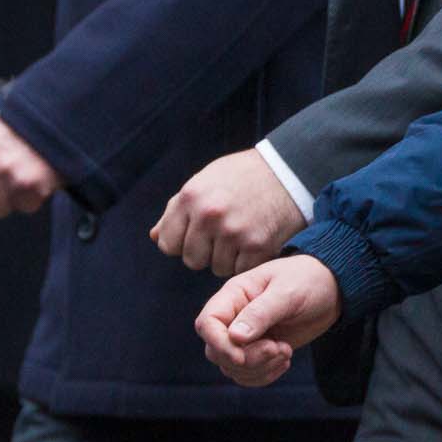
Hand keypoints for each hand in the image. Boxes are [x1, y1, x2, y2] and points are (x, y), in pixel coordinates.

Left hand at [152, 148, 306, 275]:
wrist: (285, 172)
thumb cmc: (238, 177)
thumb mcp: (202, 183)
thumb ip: (176, 210)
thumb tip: (155, 238)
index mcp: (190, 198)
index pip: (168, 244)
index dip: (180, 243)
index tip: (193, 237)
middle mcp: (209, 216)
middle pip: (192, 260)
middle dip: (203, 253)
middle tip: (219, 237)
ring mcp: (234, 232)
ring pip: (218, 268)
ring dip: (226, 258)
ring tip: (238, 236)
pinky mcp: (259, 245)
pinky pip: (241, 270)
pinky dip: (246, 262)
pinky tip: (252, 243)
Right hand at [195, 255, 342, 386]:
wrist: (330, 289)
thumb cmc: (306, 281)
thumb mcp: (286, 293)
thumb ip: (259, 313)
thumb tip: (235, 337)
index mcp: (232, 296)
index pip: (207, 324)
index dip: (219, 344)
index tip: (242, 356)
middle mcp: (233, 318)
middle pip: (216, 351)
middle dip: (247, 360)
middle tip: (279, 348)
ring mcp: (245, 337)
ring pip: (231, 367)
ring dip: (259, 368)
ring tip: (286, 351)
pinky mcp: (259, 351)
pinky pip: (248, 374)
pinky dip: (265, 375)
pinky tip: (285, 360)